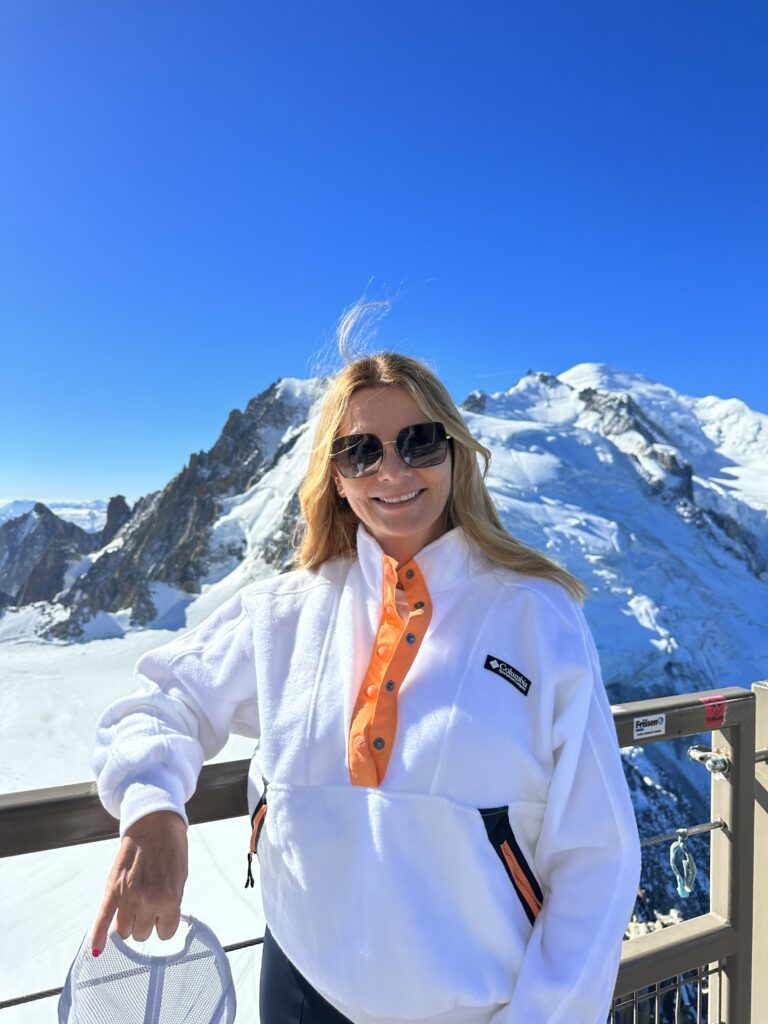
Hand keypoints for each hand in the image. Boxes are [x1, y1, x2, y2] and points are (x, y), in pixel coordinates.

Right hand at [91, 810, 187, 954]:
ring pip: (124, 931)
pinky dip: (98, 935)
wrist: (155, 824)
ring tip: (134, 906)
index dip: (164, 923)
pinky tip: (96, 949)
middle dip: (146, 921)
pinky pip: (103, 918)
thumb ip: (171, 903)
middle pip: (142, 934)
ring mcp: (128, 896)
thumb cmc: (171, 849)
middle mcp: (148, 901)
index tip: (164, 913)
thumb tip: (160, 923)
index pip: (165, 933)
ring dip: (129, 922)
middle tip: (149, 903)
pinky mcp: (112, 889)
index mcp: (170, 899)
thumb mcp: (180, 878)